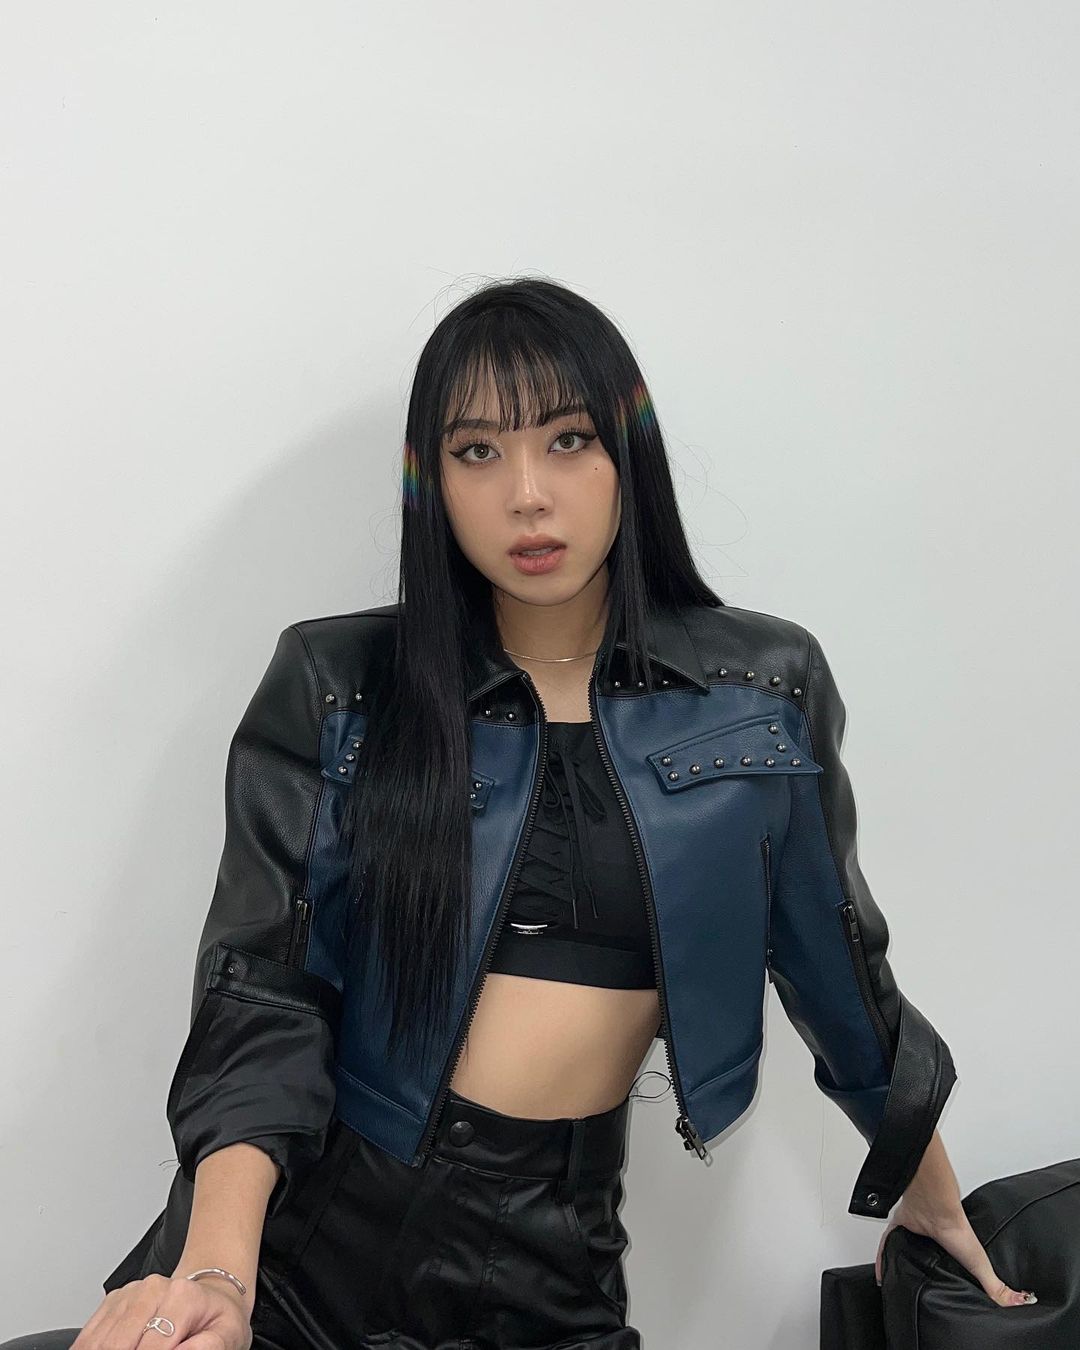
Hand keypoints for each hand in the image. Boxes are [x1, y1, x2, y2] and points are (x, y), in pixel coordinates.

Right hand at [70, 1272, 252, 1348]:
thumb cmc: (216, 1318)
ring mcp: (129, 1293)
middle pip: (118, 1344)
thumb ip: (208, 1346)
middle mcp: (152, 1289)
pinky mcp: (112, 1301)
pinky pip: (89, 1335)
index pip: (151, 1346)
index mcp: (182, 1296)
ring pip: (98, 1341)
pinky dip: (91, 1349)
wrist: (209, 1293)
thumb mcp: (228, 1334)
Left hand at [873, 1132, 1035, 1307]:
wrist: (936, 1207)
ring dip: (902, 1261)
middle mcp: (931, 1239)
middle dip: (922, 1269)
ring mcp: (914, 1233)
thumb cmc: (958, 1228)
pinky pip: (886, 1244)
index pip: (949, 1265)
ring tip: (900, 1282)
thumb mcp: (980, 1263)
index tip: (946, 1291)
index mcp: (951, 1247)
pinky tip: (882, 1275)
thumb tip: (1017, 1301)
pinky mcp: (899, 1227)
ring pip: (905, 1249)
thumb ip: (995, 1285)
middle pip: (924, 1257)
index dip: (948, 1277)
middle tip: (919, 1288)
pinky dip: (883, 1258)